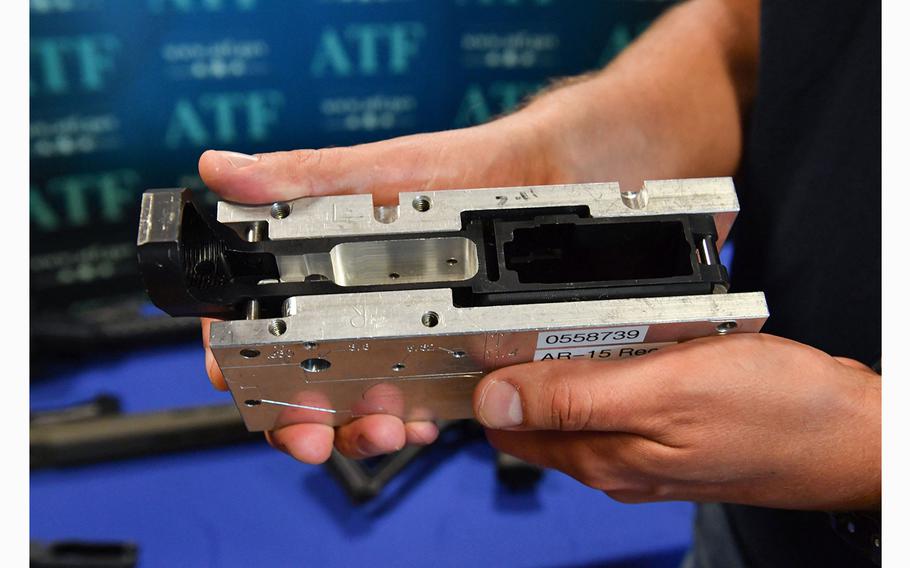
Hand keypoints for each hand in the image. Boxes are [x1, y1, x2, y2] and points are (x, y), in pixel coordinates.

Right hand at [198, 113, 568, 462]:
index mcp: (322, 261)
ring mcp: (397, 330)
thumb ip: (304, 178)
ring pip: (353, 402)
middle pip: (299, 379)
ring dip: (355, 428)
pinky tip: (421, 420)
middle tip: (314, 434)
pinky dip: (409, 420)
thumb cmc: (466, 166)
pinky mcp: (443, 348)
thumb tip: (224, 171)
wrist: (549, 174)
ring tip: (382, 426)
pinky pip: (415, 400)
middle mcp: (352, 302)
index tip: (240, 385)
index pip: (255, 317)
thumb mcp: (382, 172)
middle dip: (298, 418)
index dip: (235, 356)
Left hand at [473, 333, 880, 509]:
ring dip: (575, 359)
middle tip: (543, 310)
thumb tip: (494, 399)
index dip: (487, 377)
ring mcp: (642, 449)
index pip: (505, 423)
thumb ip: (574, 397)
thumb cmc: (775, 413)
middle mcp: (613, 460)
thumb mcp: (665, 389)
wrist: (852, 436)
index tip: (487, 330)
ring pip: (580, 400)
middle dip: (527, 363)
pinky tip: (639, 339)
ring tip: (595, 319)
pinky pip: (621, 396)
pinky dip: (616, 364)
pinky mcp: (670, 433)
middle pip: (538, 410)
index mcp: (600, 454)